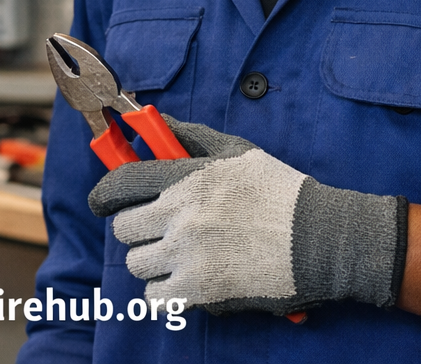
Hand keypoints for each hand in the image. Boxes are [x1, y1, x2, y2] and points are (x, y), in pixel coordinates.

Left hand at [88, 116, 406, 316]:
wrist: (320, 239)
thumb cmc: (279, 191)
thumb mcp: (236, 151)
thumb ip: (190, 137)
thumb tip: (155, 122)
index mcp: (187, 179)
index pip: (120, 184)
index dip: (103, 195)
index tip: (101, 203)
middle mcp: (181, 217)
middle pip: (123, 229)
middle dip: (134, 230)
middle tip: (153, 232)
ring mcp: (189, 256)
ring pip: (137, 265)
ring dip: (150, 263)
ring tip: (174, 258)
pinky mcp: (200, 291)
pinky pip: (155, 298)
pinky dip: (164, 293)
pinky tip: (183, 281)